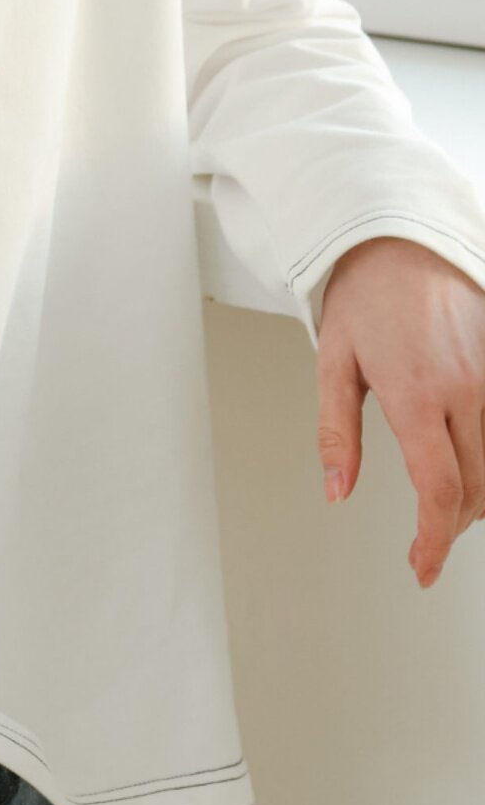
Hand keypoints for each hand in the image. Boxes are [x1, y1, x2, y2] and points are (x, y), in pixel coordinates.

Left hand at [315, 236, 484, 587]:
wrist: (405, 238)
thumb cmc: (365, 294)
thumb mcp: (333, 362)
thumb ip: (337, 434)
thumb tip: (337, 493)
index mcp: (416, 393)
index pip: (440, 490)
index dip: (434, 541)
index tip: (421, 566)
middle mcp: (467, 388)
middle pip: (477, 488)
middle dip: (452, 524)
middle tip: (426, 539)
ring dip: (475, 496)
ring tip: (447, 505)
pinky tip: (470, 464)